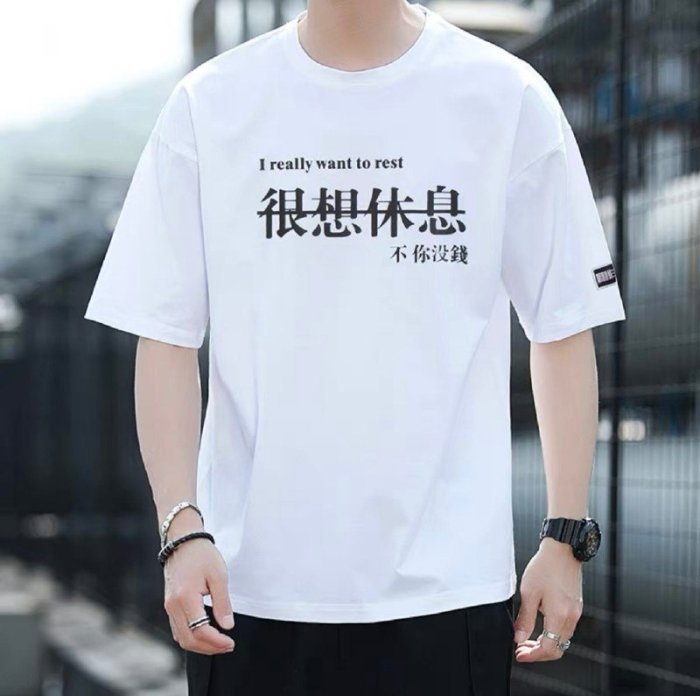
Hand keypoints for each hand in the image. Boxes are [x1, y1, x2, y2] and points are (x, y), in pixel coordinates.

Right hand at [163, 515, 235, 654]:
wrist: (182, 540)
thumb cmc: (202, 554)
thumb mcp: (219, 576)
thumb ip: (222, 603)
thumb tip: (227, 626)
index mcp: (185, 598)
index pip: (200, 631)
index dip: (216, 641)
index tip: (231, 642)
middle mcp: (173, 606)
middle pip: (188, 640)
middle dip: (209, 648)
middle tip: (228, 646)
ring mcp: (169, 606)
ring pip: (181, 637)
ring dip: (200, 645)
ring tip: (219, 642)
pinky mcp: (169, 604)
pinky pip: (178, 629)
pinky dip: (191, 636)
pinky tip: (206, 633)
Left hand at [513, 537, 583, 661]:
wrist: (562, 550)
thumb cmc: (545, 567)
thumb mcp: (529, 593)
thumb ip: (525, 619)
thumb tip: (518, 638)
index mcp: (559, 615)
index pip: (549, 648)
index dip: (533, 655)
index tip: (519, 654)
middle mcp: (571, 617)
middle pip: (558, 648)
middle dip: (538, 653)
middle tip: (521, 649)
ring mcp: (576, 612)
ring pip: (562, 640)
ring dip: (545, 644)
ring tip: (526, 639)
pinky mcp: (576, 607)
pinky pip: (565, 629)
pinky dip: (552, 634)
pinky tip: (539, 627)